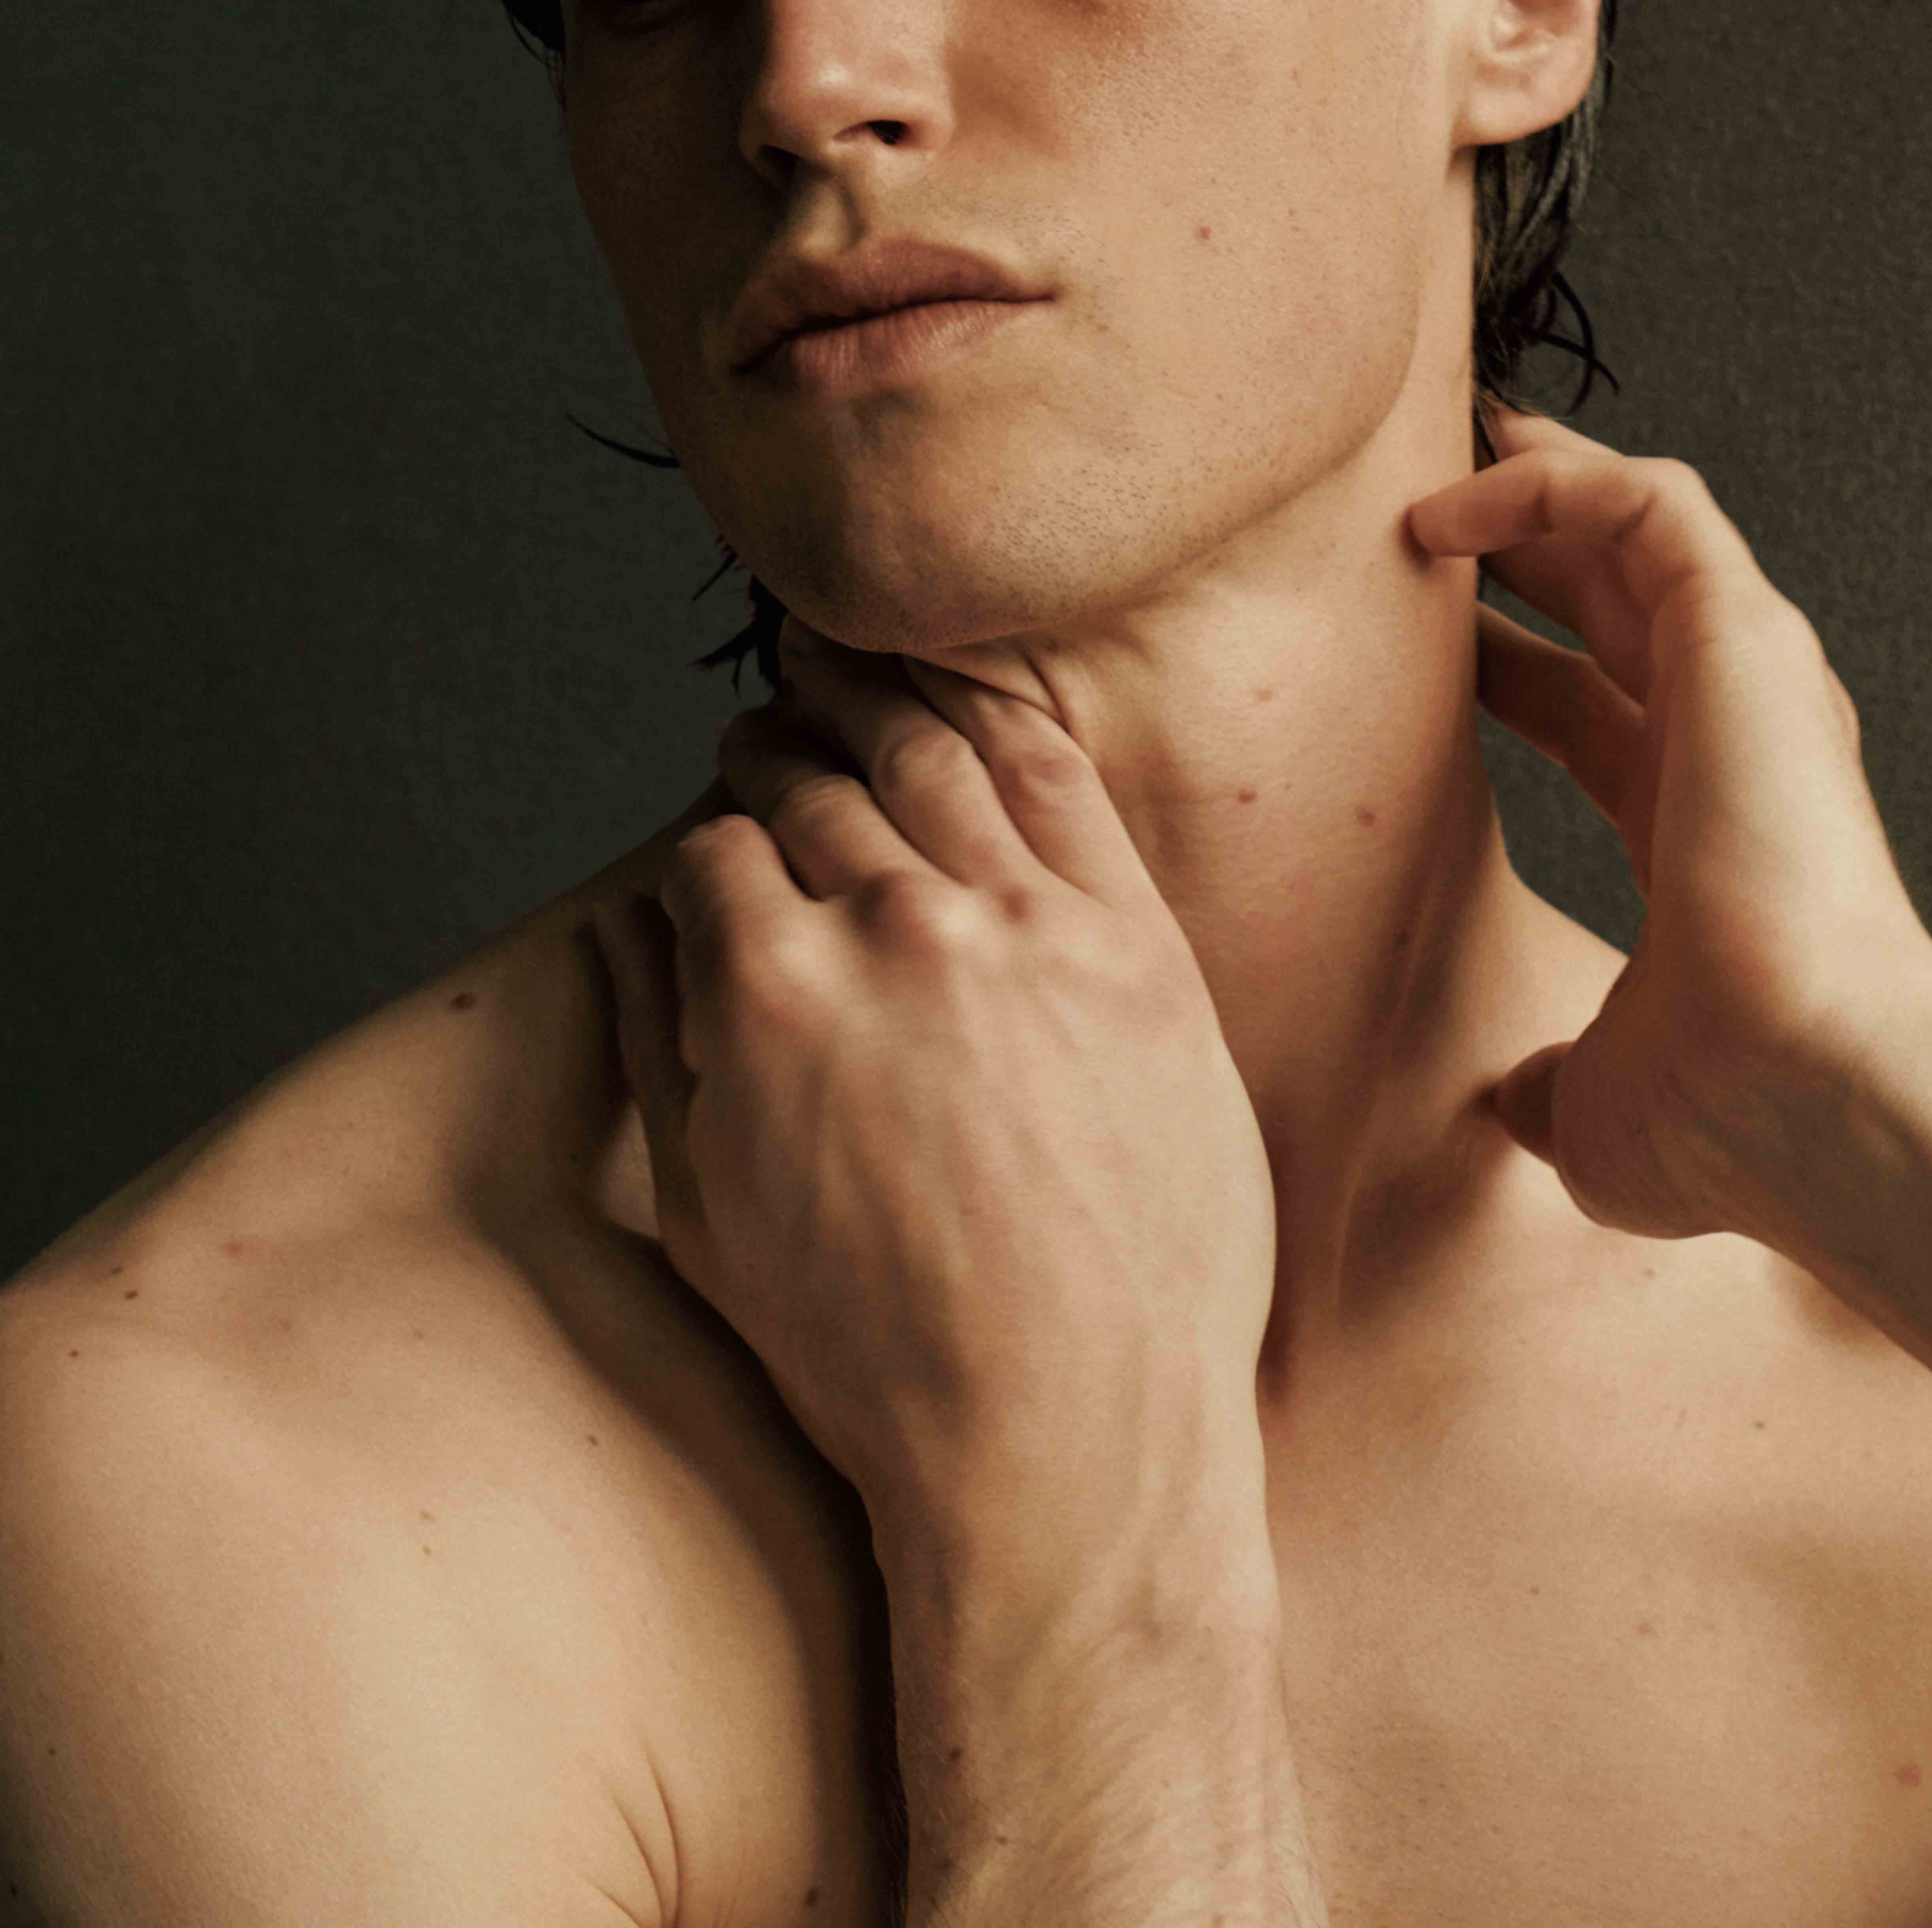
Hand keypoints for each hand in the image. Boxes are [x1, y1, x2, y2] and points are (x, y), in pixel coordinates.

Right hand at [594, 627, 1277, 1628]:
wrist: (1066, 1433)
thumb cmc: (873, 1352)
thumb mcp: (709, 1213)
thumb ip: (656, 1044)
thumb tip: (619, 925)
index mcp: (772, 990)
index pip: (716, 850)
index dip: (709, 838)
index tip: (719, 832)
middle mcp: (893, 930)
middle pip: (816, 785)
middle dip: (775, 749)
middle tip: (766, 732)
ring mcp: (1024, 927)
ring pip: (931, 753)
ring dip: (874, 699)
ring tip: (847, 674)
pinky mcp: (1135, 945)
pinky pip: (1059, 783)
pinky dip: (1001, 717)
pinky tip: (971, 698)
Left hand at [1408, 403, 1931, 1245]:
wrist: (1813, 1095)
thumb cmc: (1731, 1116)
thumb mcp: (1595, 1109)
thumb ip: (1546, 1085)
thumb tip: (1507, 1107)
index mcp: (1697, 830)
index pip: (1589, 709)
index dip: (1503, 663)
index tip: (1421, 632)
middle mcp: (1729, 739)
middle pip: (1616, 596)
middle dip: (1530, 535)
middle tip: (1433, 494)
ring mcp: (1745, 678)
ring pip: (1639, 521)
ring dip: (1539, 479)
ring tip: (1444, 448)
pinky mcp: (1743, 628)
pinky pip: (1647, 502)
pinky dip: (1554, 481)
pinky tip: (1460, 501)